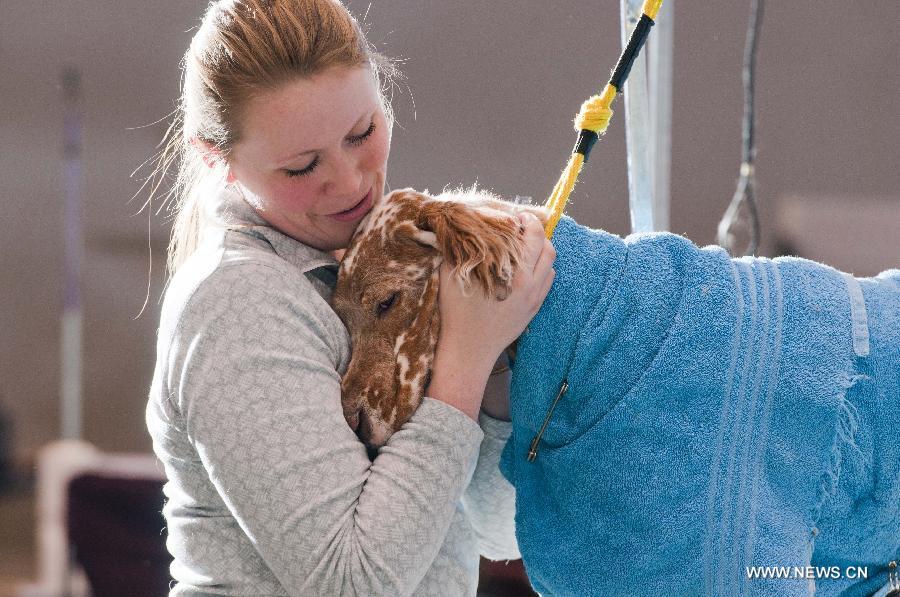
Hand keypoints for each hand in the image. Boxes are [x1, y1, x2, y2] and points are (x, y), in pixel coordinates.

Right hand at [427, 213, 555, 418]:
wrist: (468, 350)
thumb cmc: (456, 312)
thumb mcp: (450, 274)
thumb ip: (460, 247)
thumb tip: (462, 226)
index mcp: (512, 271)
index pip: (531, 234)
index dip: (525, 219)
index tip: (515, 215)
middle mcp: (529, 282)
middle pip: (547, 246)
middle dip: (536, 230)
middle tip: (522, 225)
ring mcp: (535, 297)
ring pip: (550, 264)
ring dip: (541, 249)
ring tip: (524, 245)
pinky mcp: (535, 308)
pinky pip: (548, 280)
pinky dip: (542, 268)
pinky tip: (526, 267)